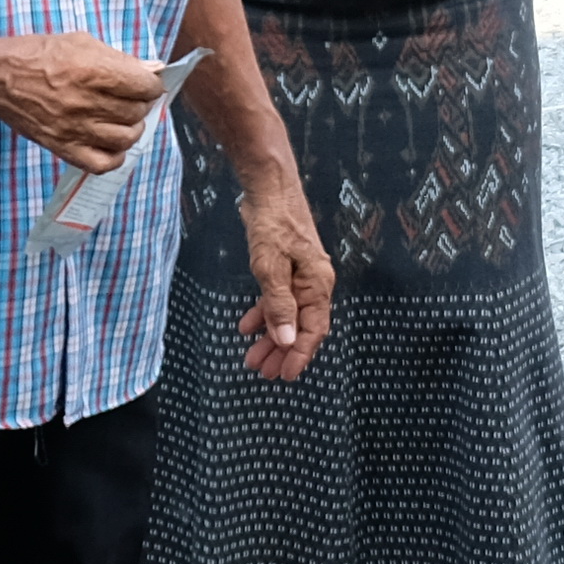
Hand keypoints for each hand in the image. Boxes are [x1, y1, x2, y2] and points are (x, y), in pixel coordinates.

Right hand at [0, 32, 169, 169]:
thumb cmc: (38, 55)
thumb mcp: (81, 42)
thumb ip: (119, 58)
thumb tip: (154, 69)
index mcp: (93, 71)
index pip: (145, 87)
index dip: (152, 85)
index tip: (146, 84)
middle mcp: (86, 102)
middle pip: (137, 112)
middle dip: (142, 104)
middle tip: (131, 99)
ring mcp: (75, 128)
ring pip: (126, 138)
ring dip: (132, 128)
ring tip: (122, 119)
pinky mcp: (63, 147)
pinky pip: (103, 163)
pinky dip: (115, 155)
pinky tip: (110, 142)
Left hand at [236, 187, 334, 381]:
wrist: (269, 187)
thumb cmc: (273, 223)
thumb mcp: (270, 268)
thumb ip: (278, 305)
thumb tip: (287, 340)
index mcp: (317, 284)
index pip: (314, 330)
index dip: (300, 355)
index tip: (285, 375)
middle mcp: (314, 283)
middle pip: (301, 327)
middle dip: (281, 351)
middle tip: (263, 373)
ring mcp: (300, 275)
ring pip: (288, 315)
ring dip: (270, 337)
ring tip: (251, 357)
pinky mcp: (286, 268)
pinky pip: (277, 299)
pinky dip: (263, 314)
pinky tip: (246, 326)